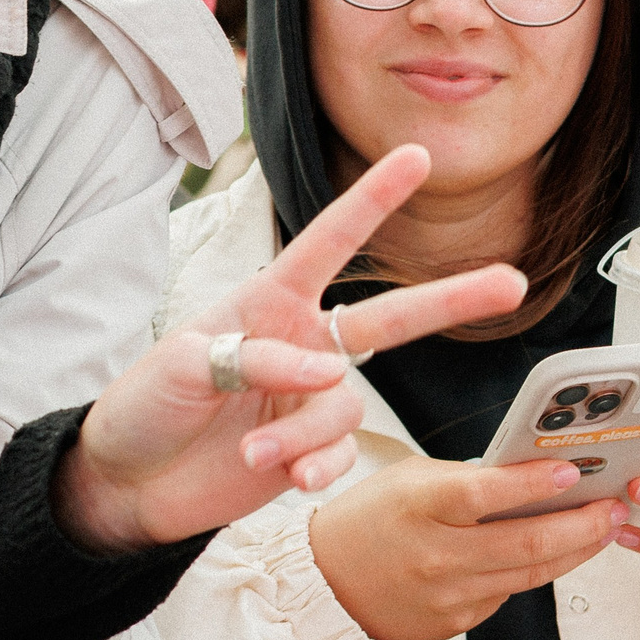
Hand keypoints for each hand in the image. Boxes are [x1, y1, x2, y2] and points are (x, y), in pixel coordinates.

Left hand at [53, 144, 527, 553]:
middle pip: (389, 316)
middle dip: (451, 298)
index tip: (417, 158)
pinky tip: (288, 478)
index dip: (373, 199)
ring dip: (306, 430)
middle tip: (512, 283)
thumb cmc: (144, 405)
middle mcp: (299, 343)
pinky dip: (317, 464)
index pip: (329, 241)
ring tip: (261, 452)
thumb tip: (328, 368)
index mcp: (267, 300)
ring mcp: (307, 398)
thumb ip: (257, 356)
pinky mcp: (307, 451)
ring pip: (346, 403)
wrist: (128, 481)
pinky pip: (338, 453)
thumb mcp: (184, 365)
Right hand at [307, 456, 623, 639]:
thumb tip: (527, 476)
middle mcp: (437, 554)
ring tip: (601, 528)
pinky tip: (554, 554)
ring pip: (531, 574)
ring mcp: (449, 594)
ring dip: (574, 550)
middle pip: (527, 543)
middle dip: (581, 524)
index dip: (533, 483)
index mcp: (420, 506)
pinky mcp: (458, 621)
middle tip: (611, 507)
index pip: (486, 494)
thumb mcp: (408, 479)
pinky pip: (508, 594)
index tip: (572, 470)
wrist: (328, 584)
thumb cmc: (366, 523)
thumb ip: (465, 478)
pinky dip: (534, 572)